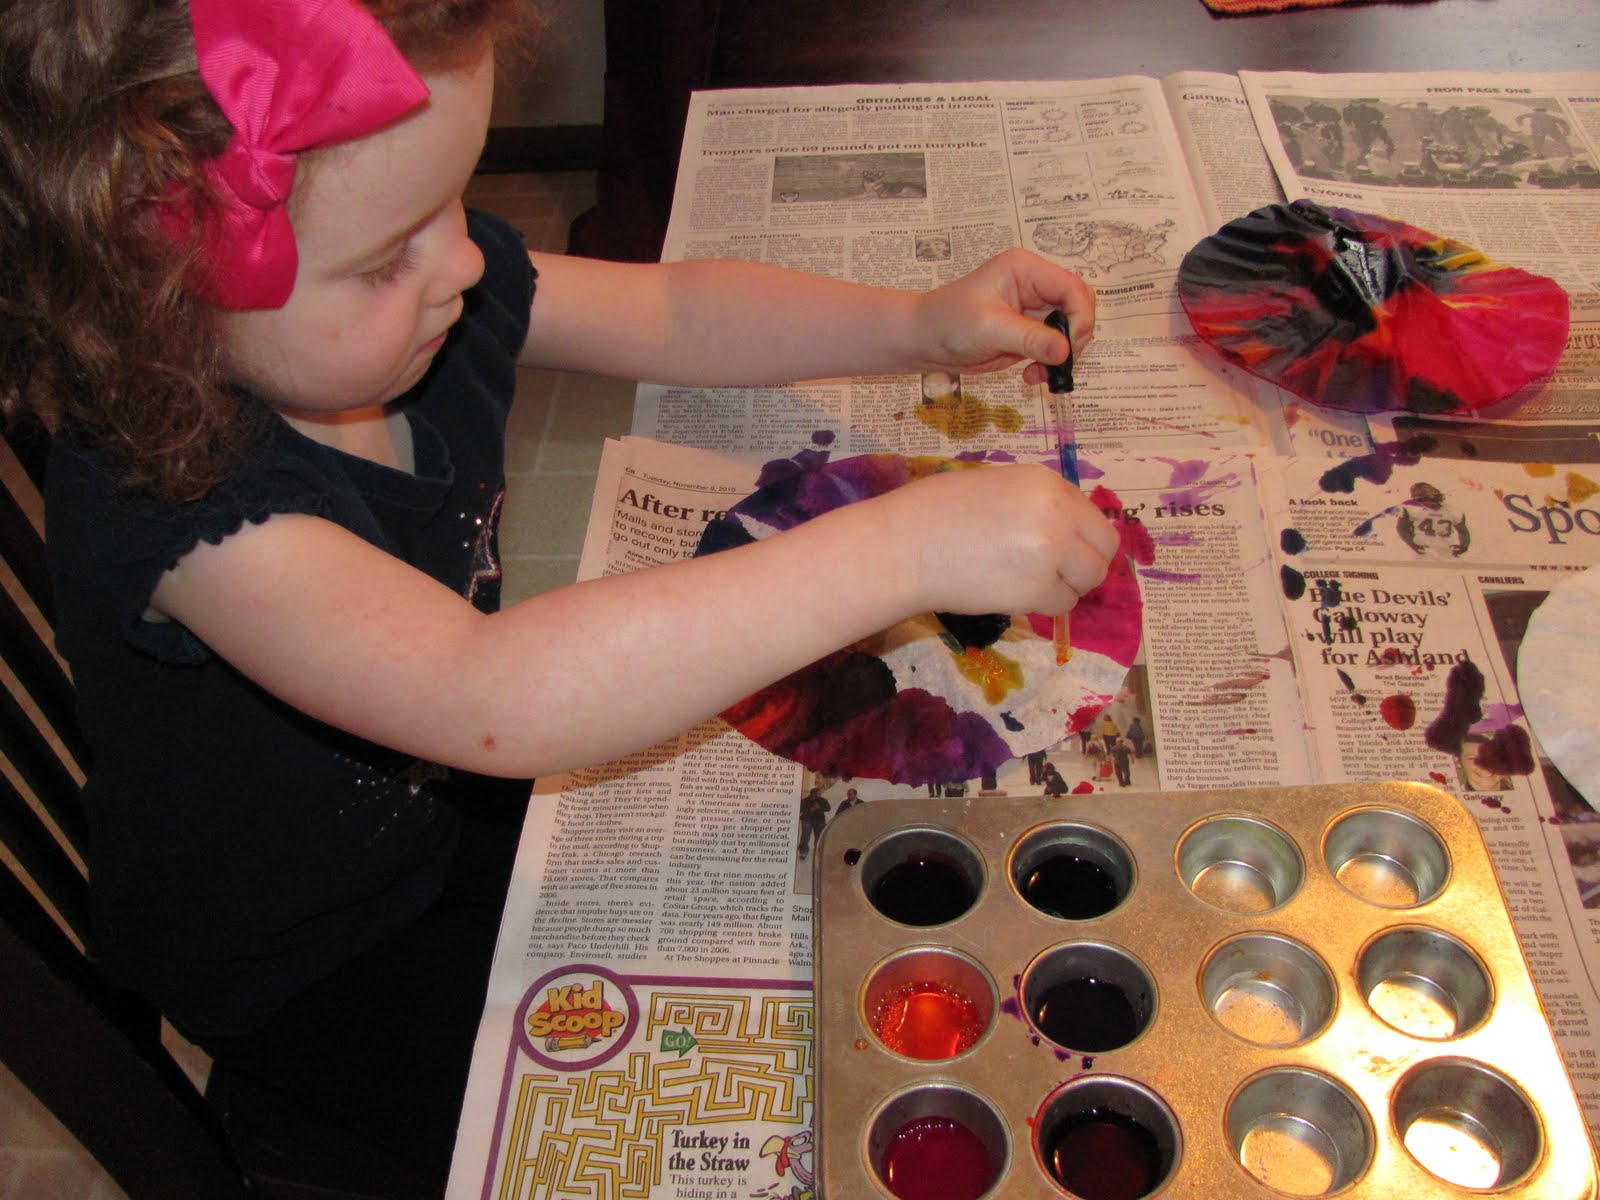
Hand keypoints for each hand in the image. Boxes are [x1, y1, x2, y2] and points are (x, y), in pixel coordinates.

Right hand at [874, 462, 1118, 617]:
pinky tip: (1014, 593)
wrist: (903, 547)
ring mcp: (1050, 554)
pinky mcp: (1035, 591)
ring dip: (1067, 585)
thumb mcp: (994, 484)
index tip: (1067, 548)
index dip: (1081, 535)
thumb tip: (1067, 526)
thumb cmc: (934, 511)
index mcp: (1045, 482)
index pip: (1092, 514)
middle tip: (1060, 572)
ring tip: (1030, 582)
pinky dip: (1044, 605)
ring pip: (1087, 580)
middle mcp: (1057, 514)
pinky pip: (1062, 605)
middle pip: (1103, 549)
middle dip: (1086, 563)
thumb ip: (1035, 501)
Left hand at [910, 249, 1094, 381]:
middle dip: (1074, 337)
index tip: (1071, 347)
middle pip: (1077, 307)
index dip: (1080, 316)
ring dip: (1062, 356)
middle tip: (1058, 362)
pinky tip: (1031, 376)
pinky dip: (1050, 364)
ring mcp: (1034, 309)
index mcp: (1026, 269)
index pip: (1071, 286)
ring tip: (1039, 374)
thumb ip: (1030, 338)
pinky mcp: (1030, 332)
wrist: (925, 340)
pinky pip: (1055, 348)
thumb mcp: (989, 328)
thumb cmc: (948, 322)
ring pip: (1069, 330)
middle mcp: (1034, 285)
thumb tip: (1065, 351)